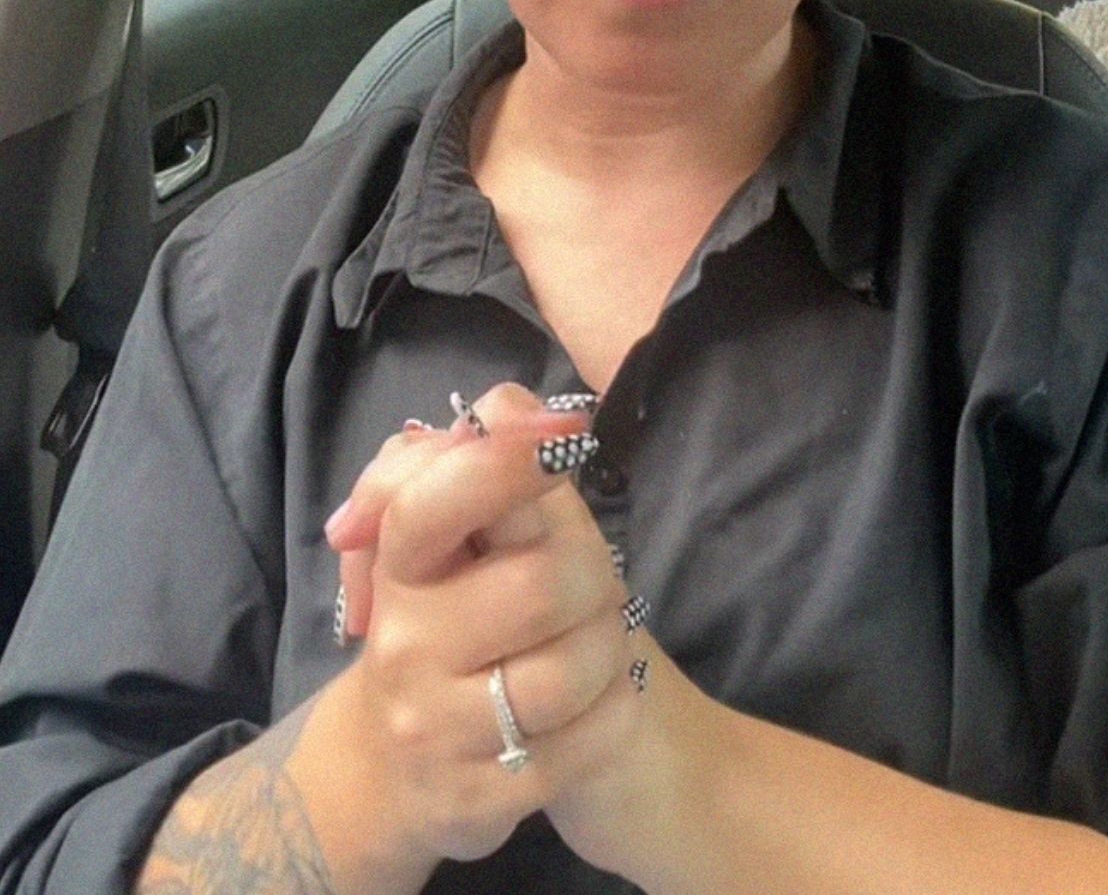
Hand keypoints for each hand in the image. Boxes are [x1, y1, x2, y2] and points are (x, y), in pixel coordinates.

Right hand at [296, 386, 642, 871]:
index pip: (433, 503)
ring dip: (610, 648)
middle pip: (547, 583)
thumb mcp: (444, 539)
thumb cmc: (444, 623)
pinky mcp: (480, 798)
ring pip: (579, 665)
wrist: (397, 767)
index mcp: (401, 567)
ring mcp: (437, 729)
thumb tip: (506, 404)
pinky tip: (590, 703)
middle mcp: (405, 647)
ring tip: (585, 645)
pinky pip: (594, 734)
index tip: (564, 437)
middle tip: (583, 585)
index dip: (503, 464)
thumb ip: (466, 458)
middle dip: (594, 575)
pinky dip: (614, 710)